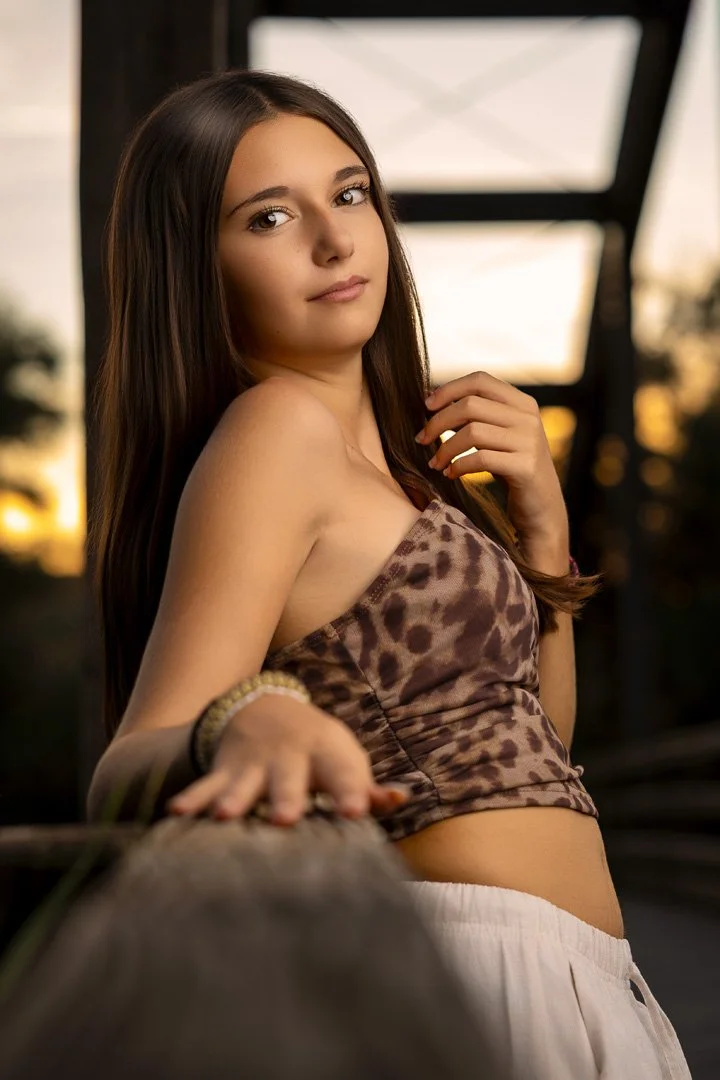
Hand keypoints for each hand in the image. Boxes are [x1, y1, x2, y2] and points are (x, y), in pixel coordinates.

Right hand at [166, 694, 409, 825]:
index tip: (356, 812)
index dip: (352, 791)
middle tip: (285, 819)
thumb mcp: (344, 760)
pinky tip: (176, 813)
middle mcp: (289, 757)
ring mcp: (254, 763)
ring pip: (243, 783)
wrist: (267, 708)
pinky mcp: (225, 771)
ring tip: (224, 816)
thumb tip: (400, 799)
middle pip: (289, 778)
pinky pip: (207, 785)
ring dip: (234, 798)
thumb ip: (367, 788)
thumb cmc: (318, 750)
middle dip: (286, 797)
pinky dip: (193, 798)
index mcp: (326, 753)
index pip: (343, 773)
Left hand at [416, 370, 568, 548]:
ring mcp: (529, 441)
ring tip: (435, 463)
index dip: (449, 389)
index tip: (426, 406)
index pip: (480, 380)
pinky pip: (481, 459)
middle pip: (470, 405)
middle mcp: (528, 417)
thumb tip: (433, 402)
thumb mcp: (497, 436)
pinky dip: (458, 466)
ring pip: (472, 431)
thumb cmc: (510, 469)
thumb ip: (477, 417)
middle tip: (421, 439)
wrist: (542, 507)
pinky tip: (450, 474)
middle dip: (438, 422)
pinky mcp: (526, 467)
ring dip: (445, 448)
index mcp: (522, 403)